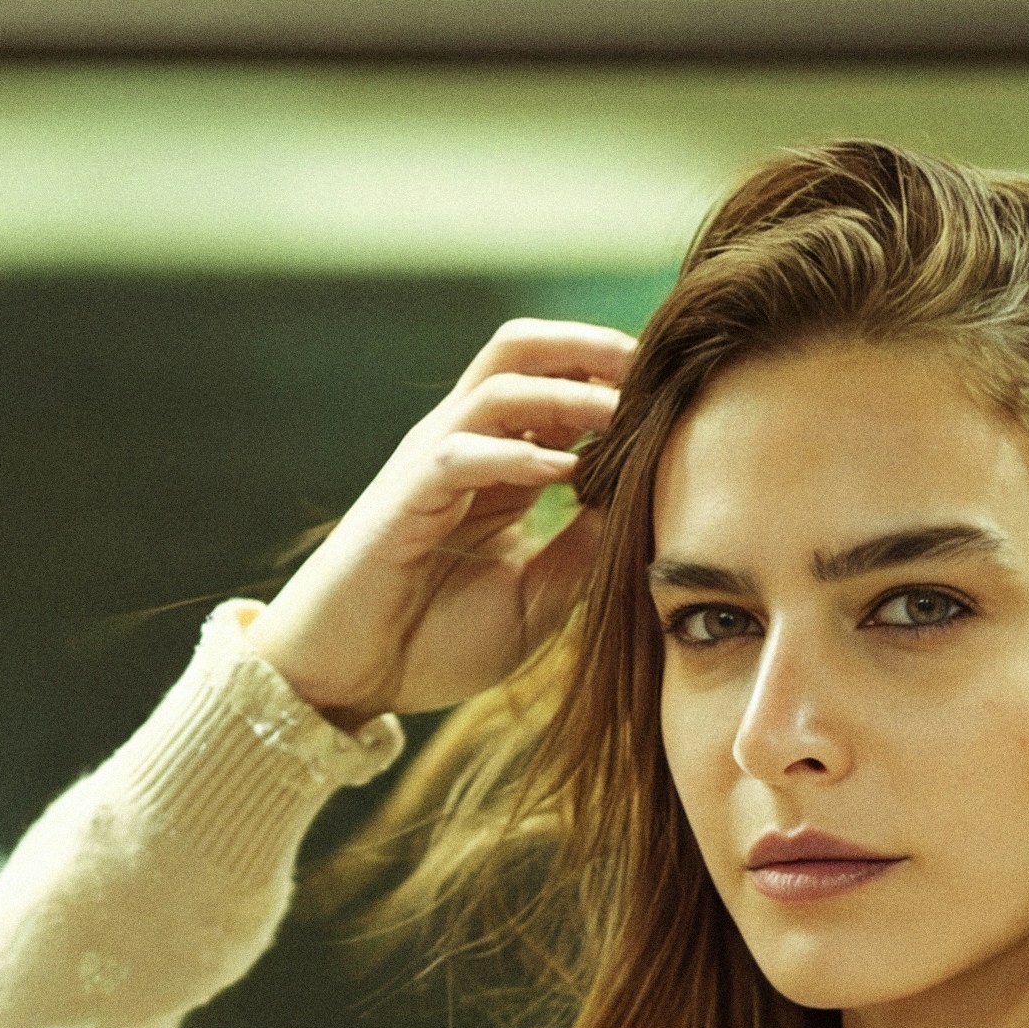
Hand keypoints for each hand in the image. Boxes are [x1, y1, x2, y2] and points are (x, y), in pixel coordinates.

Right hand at [249, 319, 635, 719]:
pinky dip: (516, 454)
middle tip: (654, 365)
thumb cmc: (432, 642)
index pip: (554, 385)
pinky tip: (566, 469)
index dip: (613, 376)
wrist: (351, 678)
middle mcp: (464, 447)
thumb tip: (639, 508)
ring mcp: (431, 465)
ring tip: (621, 409)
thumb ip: (579, 553)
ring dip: (564, 391)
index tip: (677, 386)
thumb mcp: (534, 600)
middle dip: (589, 348)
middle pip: (521, 352)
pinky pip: (460, 452)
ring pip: (497, 386)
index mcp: (497, 465)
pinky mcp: (404, 498)